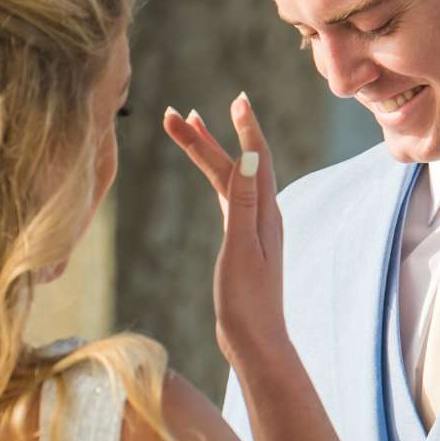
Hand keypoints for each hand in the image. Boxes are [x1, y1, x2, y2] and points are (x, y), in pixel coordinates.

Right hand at [162, 94, 288, 371]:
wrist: (255, 341)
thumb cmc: (247, 302)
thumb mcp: (242, 248)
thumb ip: (245, 202)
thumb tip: (250, 155)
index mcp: (265, 212)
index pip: (255, 158)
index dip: (244, 127)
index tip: (235, 98)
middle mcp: (263, 214)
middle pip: (234, 163)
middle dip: (205, 137)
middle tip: (174, 113)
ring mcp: (253, 227)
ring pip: (229, 178)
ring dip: (208, 152)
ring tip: (187, 125)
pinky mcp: (242, 241)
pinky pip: (228, 197)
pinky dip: (216, 177)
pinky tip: (211, 173)